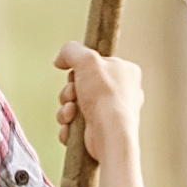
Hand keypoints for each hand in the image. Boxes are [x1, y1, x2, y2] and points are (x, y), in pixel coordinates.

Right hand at [54, 43, 143, 171]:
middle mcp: (122, 92)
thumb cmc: (105, 96)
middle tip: (72, 95)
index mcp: (126, 72)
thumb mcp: (87, 60)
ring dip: (66, 109)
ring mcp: (111, 114)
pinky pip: (75, 125)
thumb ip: (71, 51)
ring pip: (75, 105)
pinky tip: (71, 127)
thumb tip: (60, 59)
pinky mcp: (100, 132)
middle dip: (69, 91)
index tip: (75, 74)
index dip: (80, 69)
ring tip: (72, 113)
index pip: (96, 64)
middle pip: (82, 85)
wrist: (109, 135)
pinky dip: (68, 126)